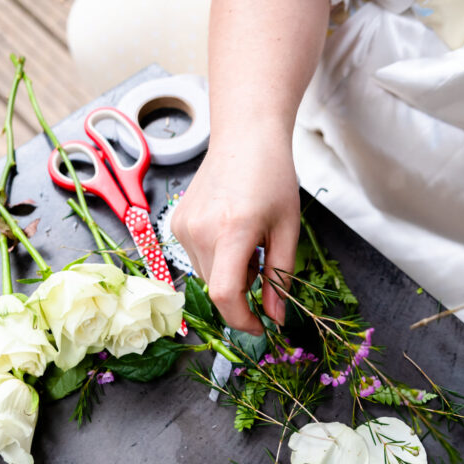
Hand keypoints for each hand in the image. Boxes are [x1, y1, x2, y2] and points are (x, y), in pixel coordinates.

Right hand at [171, 137, 299, 334]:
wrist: (245, 137)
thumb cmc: (273, 177)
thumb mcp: (287, 230)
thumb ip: (281, 278)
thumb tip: (276, 318)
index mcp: (232, 231)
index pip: (226, 295)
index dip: (243, 320)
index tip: (261, 327)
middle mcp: (200, 231)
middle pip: (217, 289)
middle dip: (242, 292)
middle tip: (262, 263)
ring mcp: (182, 227)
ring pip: (206, 277)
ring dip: (229, 274)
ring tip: (247, 242)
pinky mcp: (175, 224)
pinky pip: (196, 259)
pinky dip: (216, 258)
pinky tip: (229, 230)